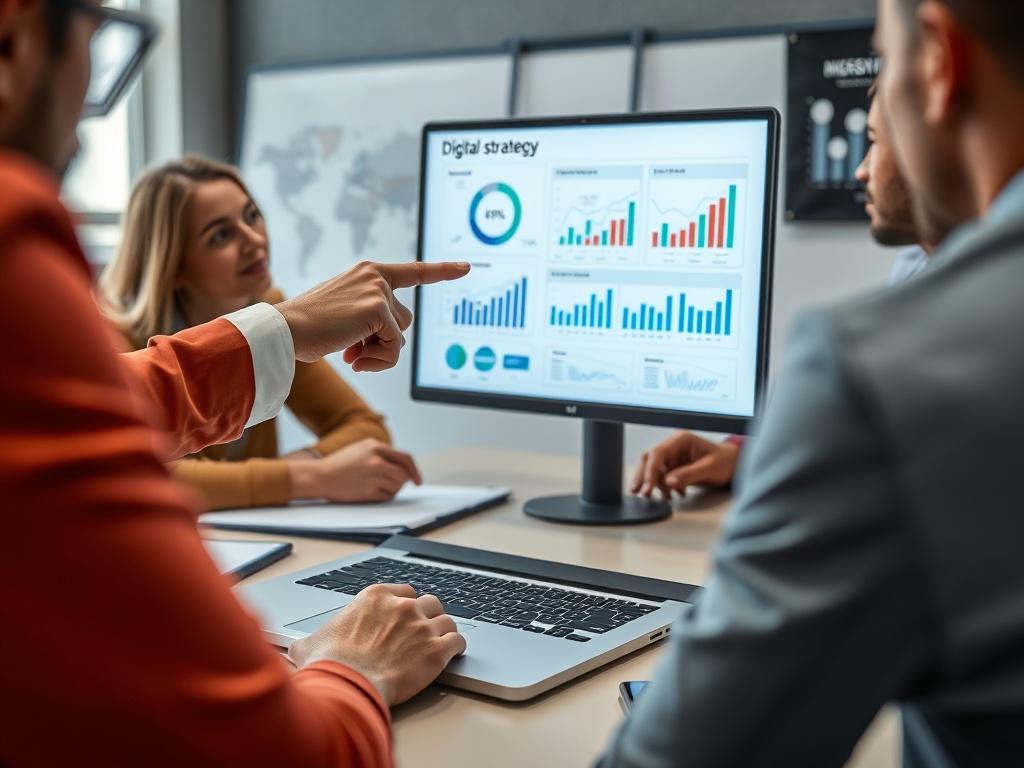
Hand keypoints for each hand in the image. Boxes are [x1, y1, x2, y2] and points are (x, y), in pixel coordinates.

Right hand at [275, 261, 470, 368]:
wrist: (285, 329)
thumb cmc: (309, 327)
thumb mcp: (345, 318)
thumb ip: (371, 321)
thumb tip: (390, 343)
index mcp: (368, 273)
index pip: (413, 272)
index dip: (441, 272)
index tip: (466, 267)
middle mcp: (376, 276)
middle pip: (404, 320)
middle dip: (383, 342)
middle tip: (353, 350)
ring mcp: (378, 291)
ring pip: (399, 336)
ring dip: (379, 353)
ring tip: (350, 353)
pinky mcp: (378, 309)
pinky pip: (394, 347)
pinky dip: (377, 360)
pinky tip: (352, 357)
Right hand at [288, 438, 421, 502]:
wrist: (320, 476)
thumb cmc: (339, 464)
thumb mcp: (361, 448)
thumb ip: (382, 453)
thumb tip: (404, 467)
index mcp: (375, 446)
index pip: (405, 458)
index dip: (414, 470)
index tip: (417, 479)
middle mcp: (376, 460)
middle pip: (403, 474)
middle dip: (402, 482)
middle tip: (393, 484)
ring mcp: (373, 476)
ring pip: (397, 486)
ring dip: (392, 489)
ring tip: (377, 487)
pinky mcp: (368, 491)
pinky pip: (387, 496)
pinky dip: (384, 496)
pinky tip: (372, 493)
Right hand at [288, 583, 465, 704]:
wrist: (347, 684)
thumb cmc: (330, 664)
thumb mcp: (309, 644)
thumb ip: (309, 639)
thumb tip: (295, 647)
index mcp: (375, 598)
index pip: (405, 591)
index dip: (407, 605)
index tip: (406, 616)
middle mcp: (402, 607)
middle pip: (430, 602)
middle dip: (429, 616)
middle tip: (425, 630)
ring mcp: (421, 627)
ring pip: (447, 621)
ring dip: (445, 631)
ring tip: (442, 642)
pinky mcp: (436, 650)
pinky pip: (457, 642)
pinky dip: (457, 648)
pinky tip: (453, 654)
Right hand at [631, 431, 739, 498]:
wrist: (732, 466)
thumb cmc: (724, 462)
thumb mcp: (709, 468)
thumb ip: (689, 474)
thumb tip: (669, 482)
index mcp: (680, 440)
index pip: (657, 453)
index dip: (650, 470)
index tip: (648, 487)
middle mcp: (673, 447)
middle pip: (649, 460)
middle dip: (644, 477)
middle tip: (641, 493)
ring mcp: (672, 457)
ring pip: (653, 470)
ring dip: (655, 485)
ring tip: (665, 498)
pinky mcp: (674, 468)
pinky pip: (661, 478)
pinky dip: (664, 488)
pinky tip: (673, 496)